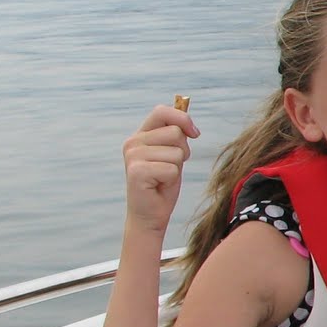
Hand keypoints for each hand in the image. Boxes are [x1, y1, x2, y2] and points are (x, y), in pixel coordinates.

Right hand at [122, 104, 198, 232]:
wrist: (150, 214)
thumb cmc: (162, 184)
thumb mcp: (171, 154)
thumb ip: (176, 136)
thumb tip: (190, 125)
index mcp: (140, 135)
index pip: (162, 111)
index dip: (182, 118)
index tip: (194, 133)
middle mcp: (132, 142)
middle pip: (175, 132)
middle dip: (182, 151)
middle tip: (170, 167)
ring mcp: (133, 156)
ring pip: (177, 152)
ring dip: (177, 167)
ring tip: (163, 177)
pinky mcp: (137, 172)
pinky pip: (172, 168)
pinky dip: (172, 179)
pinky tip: (159, 186)